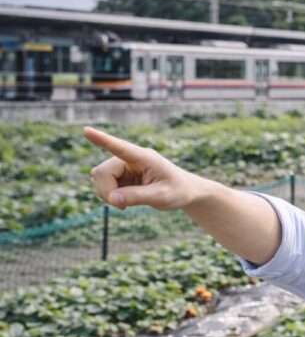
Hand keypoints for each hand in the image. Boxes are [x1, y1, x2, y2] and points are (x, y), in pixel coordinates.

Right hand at [85, 127, 202, 210]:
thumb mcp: (162, 197)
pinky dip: (108, 195)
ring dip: (106, 193)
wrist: (185, 192)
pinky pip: (103, 184)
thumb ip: (137, 197)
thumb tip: (112, 199)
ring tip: (124, 204)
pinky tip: (122, 202)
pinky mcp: (121, 175)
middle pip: (102, 171)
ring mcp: (124, 166)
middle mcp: (131, 158)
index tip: (86, 130)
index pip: (120, 147)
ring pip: (99, 177)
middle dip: (106, 191)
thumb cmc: (178, 191)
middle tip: (120, 206)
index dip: (102, 140)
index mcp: (144, 158)